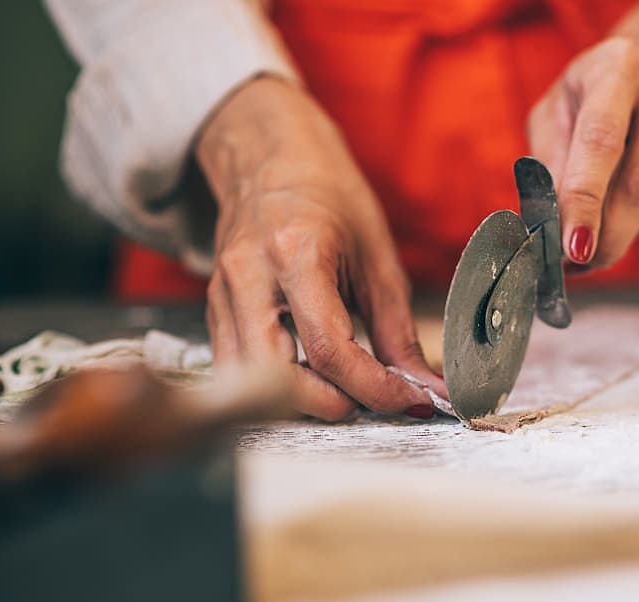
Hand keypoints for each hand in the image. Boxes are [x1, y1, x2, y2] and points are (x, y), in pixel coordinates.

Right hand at [196, 77, 444, 419]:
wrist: (269, 159)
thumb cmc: (329, 197)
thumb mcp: (378, 258)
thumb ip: (399, 332)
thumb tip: (426, 388)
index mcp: (296, 255)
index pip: (330, 350)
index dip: (373, 389)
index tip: (408, 401)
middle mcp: (248, 279)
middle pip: (279, 378)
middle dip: (333, 405)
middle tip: (375, 399)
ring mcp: (221, 297)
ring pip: (252, 384)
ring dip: (303, 402)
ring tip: (346, 390)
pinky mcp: (212, 312)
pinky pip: (239, 371)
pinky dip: (278, 388)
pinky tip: (313, 377)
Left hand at [527, 0, 638, 268]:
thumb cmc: (601, 88)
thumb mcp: (560, 108)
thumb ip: (551, 165)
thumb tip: (549, 230)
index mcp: (620, 65)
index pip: (601, 141)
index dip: (585, 200)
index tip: (573, 247)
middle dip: (608, 236)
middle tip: (584, 260)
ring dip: (627, 232)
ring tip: (605, 226)